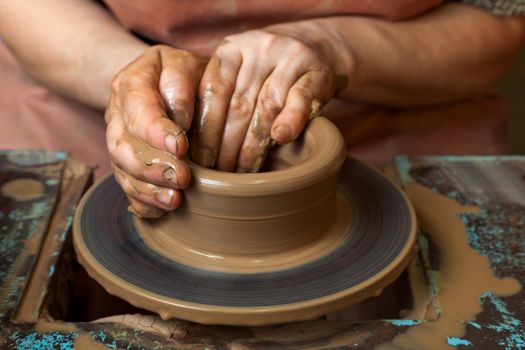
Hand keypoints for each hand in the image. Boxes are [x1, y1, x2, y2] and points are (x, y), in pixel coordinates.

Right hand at [106, 45, 205, 217]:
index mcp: (133, 81)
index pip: (138, 108)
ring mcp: (118, 139)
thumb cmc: (186, 74)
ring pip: (121, 169)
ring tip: (173, 201)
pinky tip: (161, 212)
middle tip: (181, 179)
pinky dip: (142, 202)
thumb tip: (180, 122)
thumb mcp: (189, 65)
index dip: (156, 130)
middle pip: (122, 144)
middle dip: (150, 166)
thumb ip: (183, 85)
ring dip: (147, 189)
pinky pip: (126, 186)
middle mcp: (118, 112)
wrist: (165, 79)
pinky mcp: (125, 162)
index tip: (180, 147)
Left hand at [190, 29, 336, 171]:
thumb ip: (218, 99)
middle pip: (238, 104)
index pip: (213, 90)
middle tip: (219, 172)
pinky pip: (301, 99)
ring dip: (253, 144)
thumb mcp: (239, 73)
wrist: (314, 46)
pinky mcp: (317, 73)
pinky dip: (290, 120)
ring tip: (242, 172)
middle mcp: (259, 49)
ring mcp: (290, 58)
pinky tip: (279, 139)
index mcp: (232, 50)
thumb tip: (191, 145)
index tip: (200, 158)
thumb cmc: (266, 72)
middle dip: (226, 144)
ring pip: (267, 106)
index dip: (205, 127)